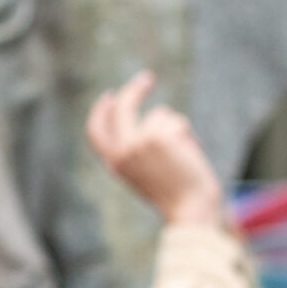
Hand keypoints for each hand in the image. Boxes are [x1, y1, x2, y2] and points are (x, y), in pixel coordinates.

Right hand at [86, 72, 223, 228]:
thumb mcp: (149, 173)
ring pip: (159, 115)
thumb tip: (155, 116)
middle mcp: (120, 152)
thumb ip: (141, 149)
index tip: (110, 95)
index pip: (95, 131)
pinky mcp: (157, 136)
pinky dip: (187, 136)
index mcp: (114, 164)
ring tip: (184, 155)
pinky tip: (191, 155)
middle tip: (147, 78)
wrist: (190, 208)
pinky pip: (176, 122)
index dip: (101, 110)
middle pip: (122, 108)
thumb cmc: (176, 195)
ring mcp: (137, 142)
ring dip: (176, 129)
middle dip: (134, 90)